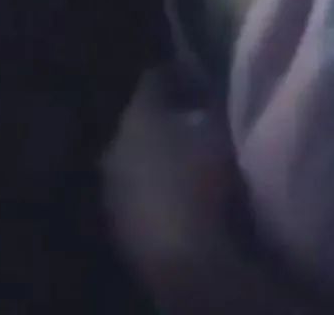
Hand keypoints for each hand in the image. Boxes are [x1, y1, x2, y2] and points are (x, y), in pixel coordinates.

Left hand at [104, 69, 231, 264]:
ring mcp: (111, 186)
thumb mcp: (221, 133)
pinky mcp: (117, 222)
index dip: (178, 74)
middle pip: (142, 117)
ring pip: (135, 156)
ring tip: (189, 159)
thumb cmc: (203, 184)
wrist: (184, 259)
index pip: (154, 78)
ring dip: (158, 154)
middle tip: (197, 118)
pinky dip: (154, 187)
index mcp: (138, 115)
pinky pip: (137, 191)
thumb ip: (215, 104)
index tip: (199, 77)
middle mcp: (115, 143)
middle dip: (168, 116)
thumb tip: (213, 88)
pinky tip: (178, 196)